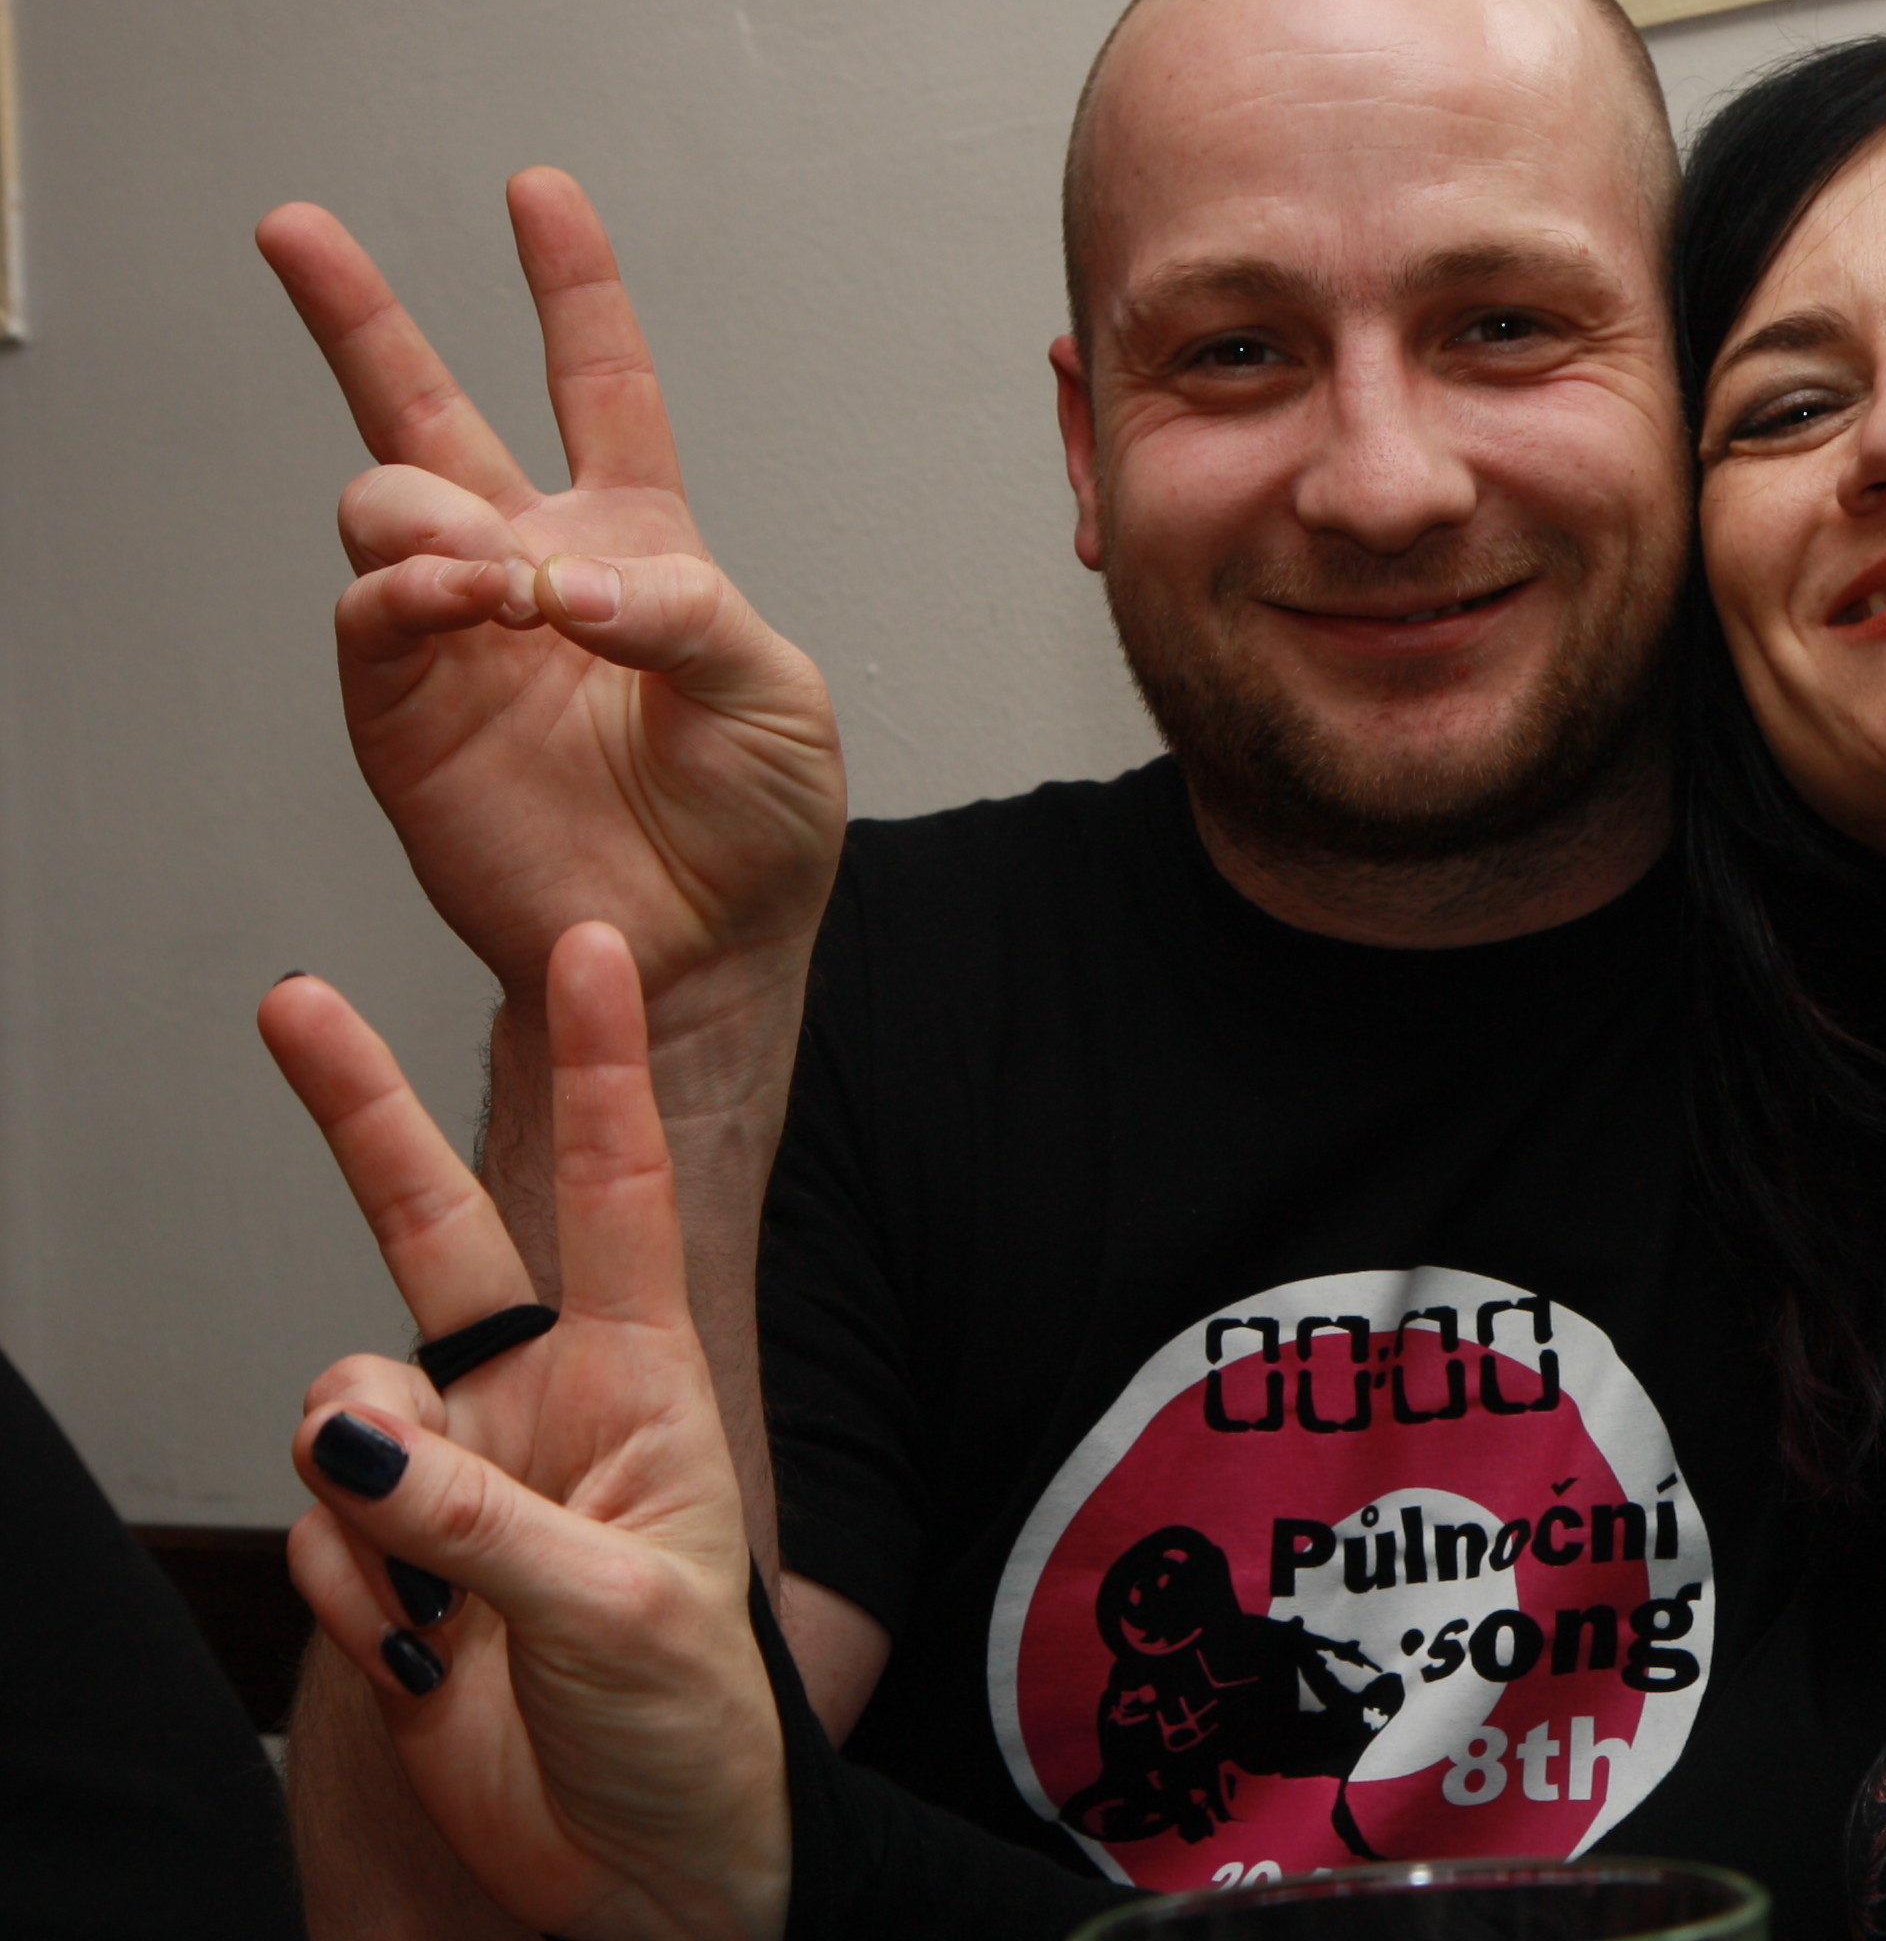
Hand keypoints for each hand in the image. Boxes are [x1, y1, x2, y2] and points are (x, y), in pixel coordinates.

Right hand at [257, 171, 844, 1036]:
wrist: (701, 947)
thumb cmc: (756, 822)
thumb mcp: (775, 697)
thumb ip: (687, 616)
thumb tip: (571, 578)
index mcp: (639, 541)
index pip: (599, 383)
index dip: (571, 287)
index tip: (537, 191)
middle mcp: (533, 568)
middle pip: (427, 411)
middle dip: (357, 314)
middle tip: (293, 228)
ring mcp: (462, 637)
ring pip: (385, 505)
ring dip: (430, 514)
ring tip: (497, 580)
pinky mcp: (407, 711)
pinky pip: (371, 615)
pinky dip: (414, 594)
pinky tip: (474, 608)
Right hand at [274, 928, 788, 1940]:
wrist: (646, 1864)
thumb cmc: (689, 1728)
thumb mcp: (618, 1615)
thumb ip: (481, 1521)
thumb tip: (347, 1436)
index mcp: (642, 1383)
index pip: (617, 1194)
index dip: (602, 1070)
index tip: (598, 945)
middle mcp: (541, 1404)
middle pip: (432, 1234)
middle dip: (358, 1119)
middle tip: (288, 1001)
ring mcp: (456, 1478)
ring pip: (340, 1407)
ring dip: (370, 1501)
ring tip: (449, 1608)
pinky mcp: (390, 1561)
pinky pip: (318, 1532)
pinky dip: (357, 1598)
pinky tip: (428, 1661)